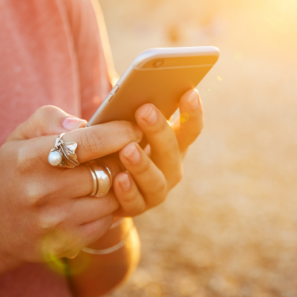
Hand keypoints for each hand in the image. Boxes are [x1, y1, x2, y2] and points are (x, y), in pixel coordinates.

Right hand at [0, 106, 141, 271]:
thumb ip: (48, 118)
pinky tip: (96, 198)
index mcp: (30, 158)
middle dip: (121, 157)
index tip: (133, 128)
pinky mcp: (67, 242)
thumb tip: (83, 123)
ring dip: (116, 183)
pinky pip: (106, 220)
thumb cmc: (14, 174)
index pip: (89, 141)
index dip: (118, 132)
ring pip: (111, 196)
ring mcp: (55, 220)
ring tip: (107, 173)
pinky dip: (107, 207)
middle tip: (124, 150)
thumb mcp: (19, 138)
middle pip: (106, 169)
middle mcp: (42, 191)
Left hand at [110, 89, 203, 216]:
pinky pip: (135, 202)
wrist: (104, 181)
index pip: (190, 128)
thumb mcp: (122, 124)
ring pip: (157, 180)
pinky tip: (119, 178)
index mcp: (173, 143)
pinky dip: (128, 191)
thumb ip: (129, 110)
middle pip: (173, 150)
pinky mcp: (137, 206)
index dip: (193, 112)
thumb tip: (128, 89)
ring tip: (127, 150)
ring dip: (143, 164)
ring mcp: (157, 189)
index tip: (189, 92)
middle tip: (144, 110)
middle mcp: (170, 166)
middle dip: (160, 130)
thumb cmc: (116, 143)